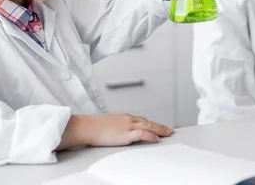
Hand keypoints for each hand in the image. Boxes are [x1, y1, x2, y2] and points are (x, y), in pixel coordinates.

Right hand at [57, 113, 173, 149]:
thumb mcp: (107, 124)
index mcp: (123, 117)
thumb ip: (115, 126)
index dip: (151, 123)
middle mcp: (128, 119)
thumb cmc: (93, 126)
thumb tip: (117, 131)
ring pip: (148, 126)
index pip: (141, 120)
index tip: (158, 126)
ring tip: (168, 133)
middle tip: (169, 129)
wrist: (86, 126)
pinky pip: (142, 134)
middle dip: (159, 126)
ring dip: (160, 130)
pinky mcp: (125, 134)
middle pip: (148, 122)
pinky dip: (151, 135)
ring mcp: (127, 126)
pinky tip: (157, 138)